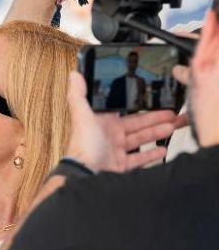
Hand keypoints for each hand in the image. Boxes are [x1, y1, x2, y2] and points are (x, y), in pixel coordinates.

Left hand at [66, 72, 183, 171]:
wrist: (86, 174)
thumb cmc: (83, 146)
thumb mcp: (81, 116)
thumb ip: (78, 95)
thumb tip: (74, 75)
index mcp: (102, 123)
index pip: (125, 111)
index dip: (140, 106)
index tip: (156, 101)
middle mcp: (109, 136)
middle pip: (137, 125)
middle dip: (156, 119)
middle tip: (173, 114)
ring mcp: (115, 151)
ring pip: (140, 140)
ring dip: (157, 133)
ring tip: (173, 126)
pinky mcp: (120, 166)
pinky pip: (139, 159)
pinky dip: (151, 155)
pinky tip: (162, 150)